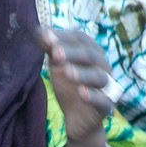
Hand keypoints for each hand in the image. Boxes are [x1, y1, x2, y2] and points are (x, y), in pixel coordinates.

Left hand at [36, 26, 119, 141]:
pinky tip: (82, 93)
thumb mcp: (58, 65)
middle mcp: (102, 66)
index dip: (64, 37)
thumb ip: (51, 48)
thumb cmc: (69, 85)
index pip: (81, 39)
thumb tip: (39, 30)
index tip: (45, 36)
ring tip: (67, 72)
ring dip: (83, 74)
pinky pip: (103, 100)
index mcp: (91, 53)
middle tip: (55, 52)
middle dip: (72, 53)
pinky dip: (93, 96)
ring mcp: (106, 86)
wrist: (77, 117)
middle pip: (90, 55)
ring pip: (98, 77)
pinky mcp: (106, 106)